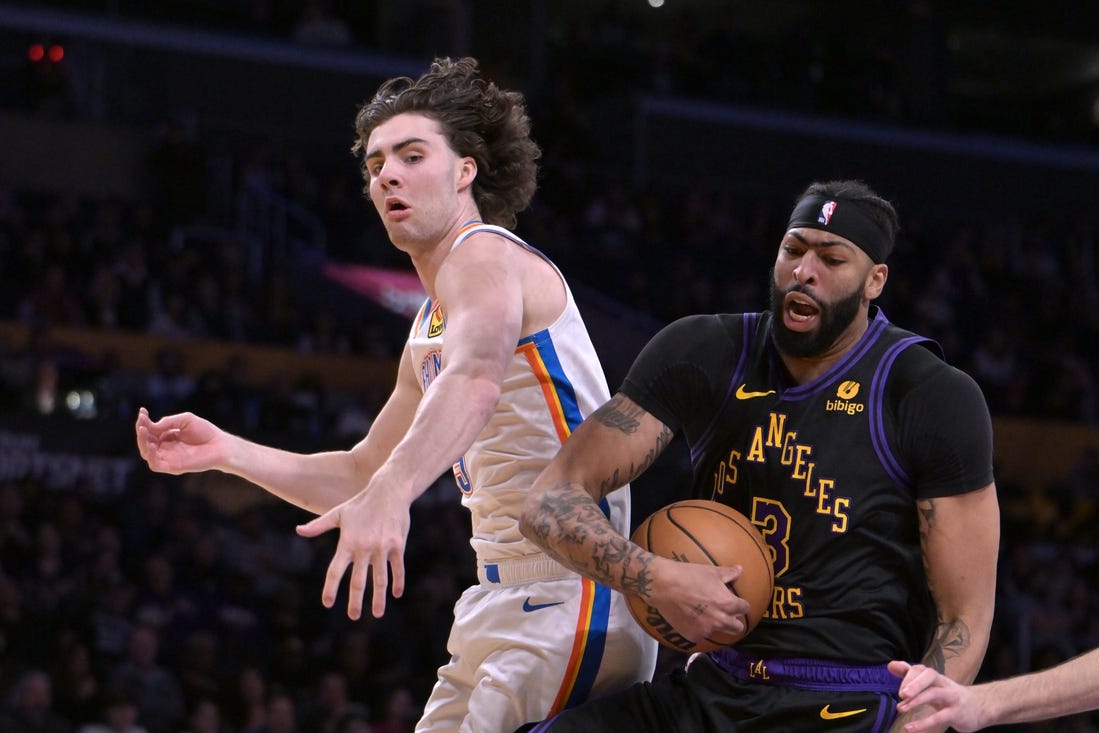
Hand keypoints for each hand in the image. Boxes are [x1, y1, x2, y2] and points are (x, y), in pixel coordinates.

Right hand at [135, 407, 224, 473]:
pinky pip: (155, 464)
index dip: (144, 422)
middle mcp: (166, 448)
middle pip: (145, 442)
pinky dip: (151, 455)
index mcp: (167, 437)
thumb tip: (150, 426)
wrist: (220, 445)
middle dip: (141, 431)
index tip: (142, 411)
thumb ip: (168, 422)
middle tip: (142, 423)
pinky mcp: (173, 467)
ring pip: (147, 453)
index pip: (150, 431)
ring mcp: (169, 458)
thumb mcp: (185, 420)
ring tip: (143, 430)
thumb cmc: (205, 431)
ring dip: (142, 442)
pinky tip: (151, 445)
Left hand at [296, 479, 410, 619]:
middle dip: (355, 601)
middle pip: (358, 580)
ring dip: (378, 599)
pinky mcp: (397, 545)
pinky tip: (396, 594)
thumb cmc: (361, 503)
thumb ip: (318, 526)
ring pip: (380, 579)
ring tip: (377, 614)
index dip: (330, 588)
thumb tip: (298, 531)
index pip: (335, 570)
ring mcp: (382, 547)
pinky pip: (397, 568)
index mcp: (347, 542)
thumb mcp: (338, 513)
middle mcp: (364, 547)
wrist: (389, 490)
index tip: (327, 603)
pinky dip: (397, 582)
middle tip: (353, 616)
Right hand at [648, 558, 750, 642]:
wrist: (663, 585)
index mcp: (728, 604)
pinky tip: (690, 619)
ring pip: (717, 631)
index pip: (745, 608)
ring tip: (703, 614)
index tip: (736, 602)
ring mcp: (706, 630)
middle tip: (725, 614)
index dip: (741, 604)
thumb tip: (740, 569)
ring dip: (714, 625)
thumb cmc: (689, 575)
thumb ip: (729, 573)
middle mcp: (720, 620)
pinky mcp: (692, 636)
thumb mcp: (712, 571)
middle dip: (734, 621)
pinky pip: (700, 635)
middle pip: (737, 628)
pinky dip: (697, 629)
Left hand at [889, 661, 981, 731]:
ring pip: (934, 693)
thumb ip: (912, 676)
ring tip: (900, 708)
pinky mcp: (957, 713)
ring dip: (916, 701)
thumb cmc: (950, 695)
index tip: (898, 687)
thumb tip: (891, 665)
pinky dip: (924, 723)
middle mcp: (944, 684)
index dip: (908, 675)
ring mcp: (952, 698)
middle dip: (914, 683)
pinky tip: (910, 728)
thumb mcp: (932, 685)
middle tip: (900, 694)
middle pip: (930, 676)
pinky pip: (940, 717)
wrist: (981, 707)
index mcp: (936, 677)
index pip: (921, 669)